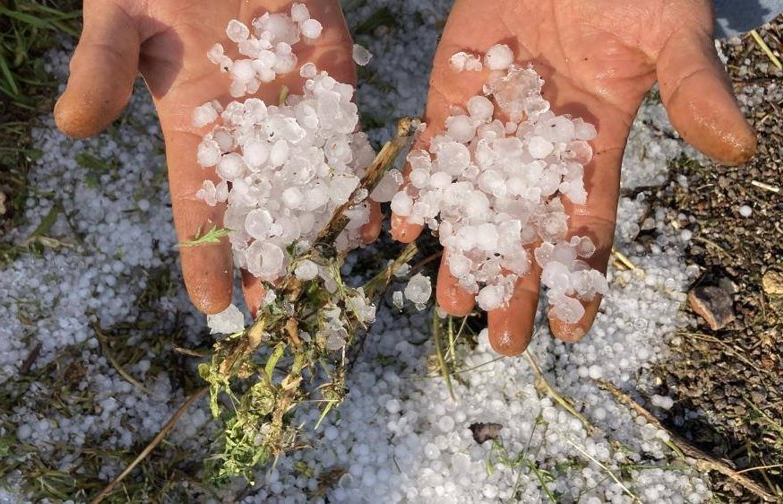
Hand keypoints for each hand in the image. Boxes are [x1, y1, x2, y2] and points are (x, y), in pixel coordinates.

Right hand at [55, 0, 368, 314]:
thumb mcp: (119, 16)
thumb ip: (102, 66)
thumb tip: (74, 127)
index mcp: (192, 126)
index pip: (196, 205)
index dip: (204, 255)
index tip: (214, 307)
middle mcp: (245, 128)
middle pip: (260, 208)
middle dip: (271, 258)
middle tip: (288, 311)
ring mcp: (291, 106)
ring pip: (309, 181)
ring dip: (322, 229)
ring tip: (335, 276)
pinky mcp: (330, 77)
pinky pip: (347, 135)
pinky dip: (358, 175)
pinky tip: (370, 215)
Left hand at [391, 0, 755, 354]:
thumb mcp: (671, 37)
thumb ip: (694, 90)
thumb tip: (739, 150)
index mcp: (597, 144)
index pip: (591, 224)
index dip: (583, 275)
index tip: (573, 329)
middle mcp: (541, 147)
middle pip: (527, 228)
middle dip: (516, 282)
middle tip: (502, 340)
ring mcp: (494, 125)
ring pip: (475, 202)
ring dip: (462, 251)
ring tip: (448, 302)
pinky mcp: (453, 97)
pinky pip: (433, 152)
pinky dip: (419, 187)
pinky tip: (404, 227)